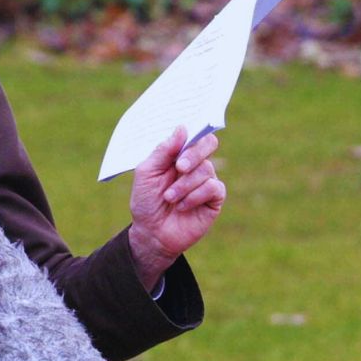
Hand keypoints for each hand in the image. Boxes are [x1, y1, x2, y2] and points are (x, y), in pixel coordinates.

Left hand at [127, 126, 225, 291]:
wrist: (151, 233)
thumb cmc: (146, 201)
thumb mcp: (147, 173)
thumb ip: (163, 151)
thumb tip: (182, 128)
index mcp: (178, 154)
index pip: (194, 134)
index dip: (194, 131)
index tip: (186, 135)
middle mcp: (195, 164)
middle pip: (208, 144)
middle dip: (193, 154)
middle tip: (179, 167)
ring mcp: (206, 181)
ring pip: (206, 169)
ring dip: (184, 185)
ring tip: (169, 198)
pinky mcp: (214, 199)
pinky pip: (213, 188)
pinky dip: (195, 196)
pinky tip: (182, 206)